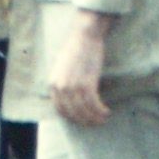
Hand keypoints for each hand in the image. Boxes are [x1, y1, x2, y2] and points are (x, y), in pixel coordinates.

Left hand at [46, 10, 112, 126]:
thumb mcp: (62, 69)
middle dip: (85, 121)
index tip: (82, 120)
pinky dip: (100, 111)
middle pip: (72, 114)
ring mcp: (73, 87)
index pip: (60, 110)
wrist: (85, 35)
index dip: (72, 118)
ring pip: (84, 111)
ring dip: (95, 118)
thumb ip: (63, 84)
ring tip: (103, 118)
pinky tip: (106, 112)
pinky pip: (94, 105)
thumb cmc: (76, 49)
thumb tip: (71, 101)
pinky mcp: (86, 84)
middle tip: (95, 123)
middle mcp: (60, 88)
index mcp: (52, 84)